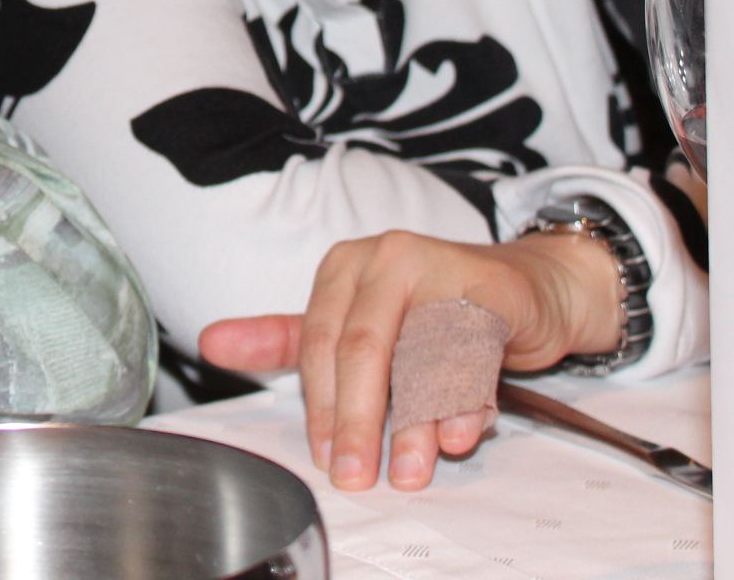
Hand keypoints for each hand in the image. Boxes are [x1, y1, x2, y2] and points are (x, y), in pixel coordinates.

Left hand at [198, 229, 620, 493]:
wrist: (522, 291)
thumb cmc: (429, 312)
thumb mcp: (353, 324)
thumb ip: (287, 339)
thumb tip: (210, 344)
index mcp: (343, 267)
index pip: (317, 341)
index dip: (319, 404)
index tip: (323, 458)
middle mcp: (385, 259)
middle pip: (362, 348)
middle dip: (356, 420)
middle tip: (355, 475)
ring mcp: (439, 267)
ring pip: (417, 356)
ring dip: (412, 423)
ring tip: (407, 472)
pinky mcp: (489, 290)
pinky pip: (471, 353)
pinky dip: (462, 401)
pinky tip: (454, 437)